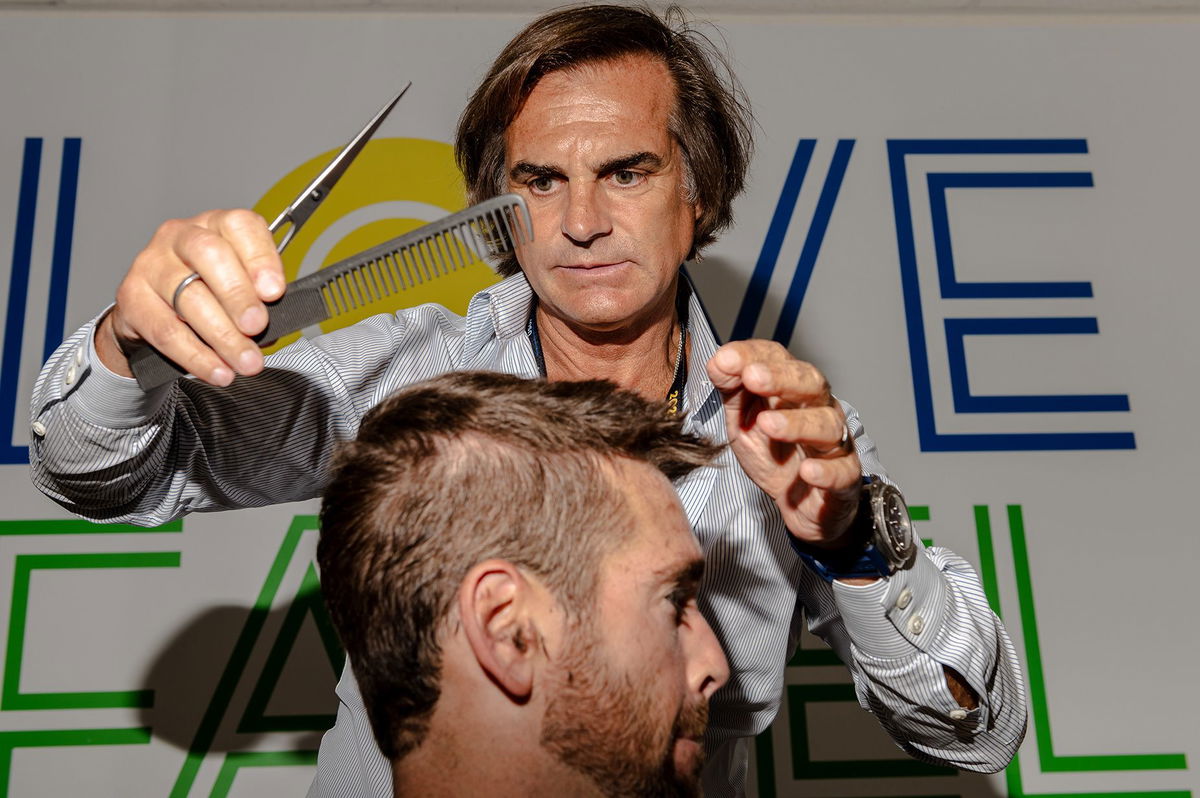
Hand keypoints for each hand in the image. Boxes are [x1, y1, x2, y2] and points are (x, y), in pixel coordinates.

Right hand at [97, 209, 284, 386]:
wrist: (155, 312)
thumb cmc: (209, 292)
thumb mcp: (241, 286)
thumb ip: (260, 297)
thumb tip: (277, 322)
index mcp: (216, 225)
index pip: (239, 226)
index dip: (260, 258)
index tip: (274, 291)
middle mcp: (180, 236)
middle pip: (209, 255)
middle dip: (237, 295)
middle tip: (256, 326)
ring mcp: (151, 263)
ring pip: (189, 297)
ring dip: (223, 337)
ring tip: (246, 362)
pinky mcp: (131, 298)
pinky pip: (166, 331)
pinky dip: (197, 356)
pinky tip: (218, 370)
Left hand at [706, 340, 861, 547]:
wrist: (801, 505)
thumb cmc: (775, 456)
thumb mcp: (743, 421)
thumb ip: (732, 392)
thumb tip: (717, 362)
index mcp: (792, 390)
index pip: (778, 360)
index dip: (752, 356)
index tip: (724, 360)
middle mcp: (818, 408)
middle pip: (809, 383)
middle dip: (780, 378)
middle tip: (752, 377)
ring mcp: (834, 442)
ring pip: (826, 425)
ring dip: (797, 423)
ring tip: (767, 425)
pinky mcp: (844, 477)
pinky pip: (841, 471)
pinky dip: (825, 471)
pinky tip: (806, 471)